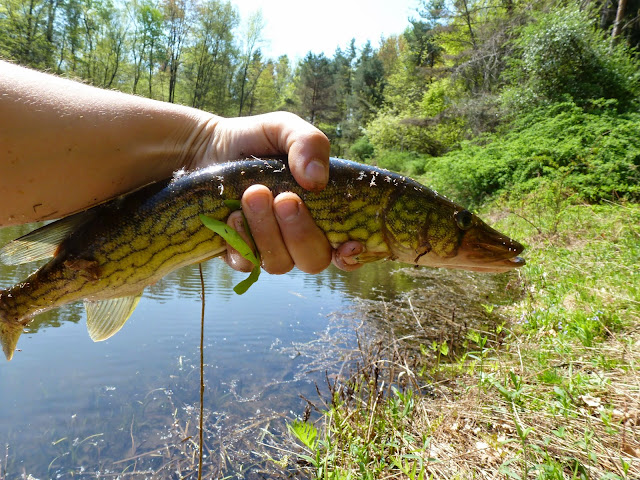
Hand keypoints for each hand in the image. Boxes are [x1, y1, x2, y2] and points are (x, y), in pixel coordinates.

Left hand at [202, 112, 362, 273]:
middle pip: (314, 260)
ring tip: (251, 194)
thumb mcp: (285, 128)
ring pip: (280, 263)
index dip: (353, 253)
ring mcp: (270, 249)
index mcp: (324, 212)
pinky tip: (232, 215)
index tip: (346, 243)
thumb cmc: (255, 140)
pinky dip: (241, 242)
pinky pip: (247, 264)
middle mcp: (300, 237)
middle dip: (300, 232)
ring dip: (267, 231)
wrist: (206, 147)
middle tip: (283, 198)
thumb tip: (317, 180)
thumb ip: (309, 143)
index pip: (349, 248)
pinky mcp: (240, 254)